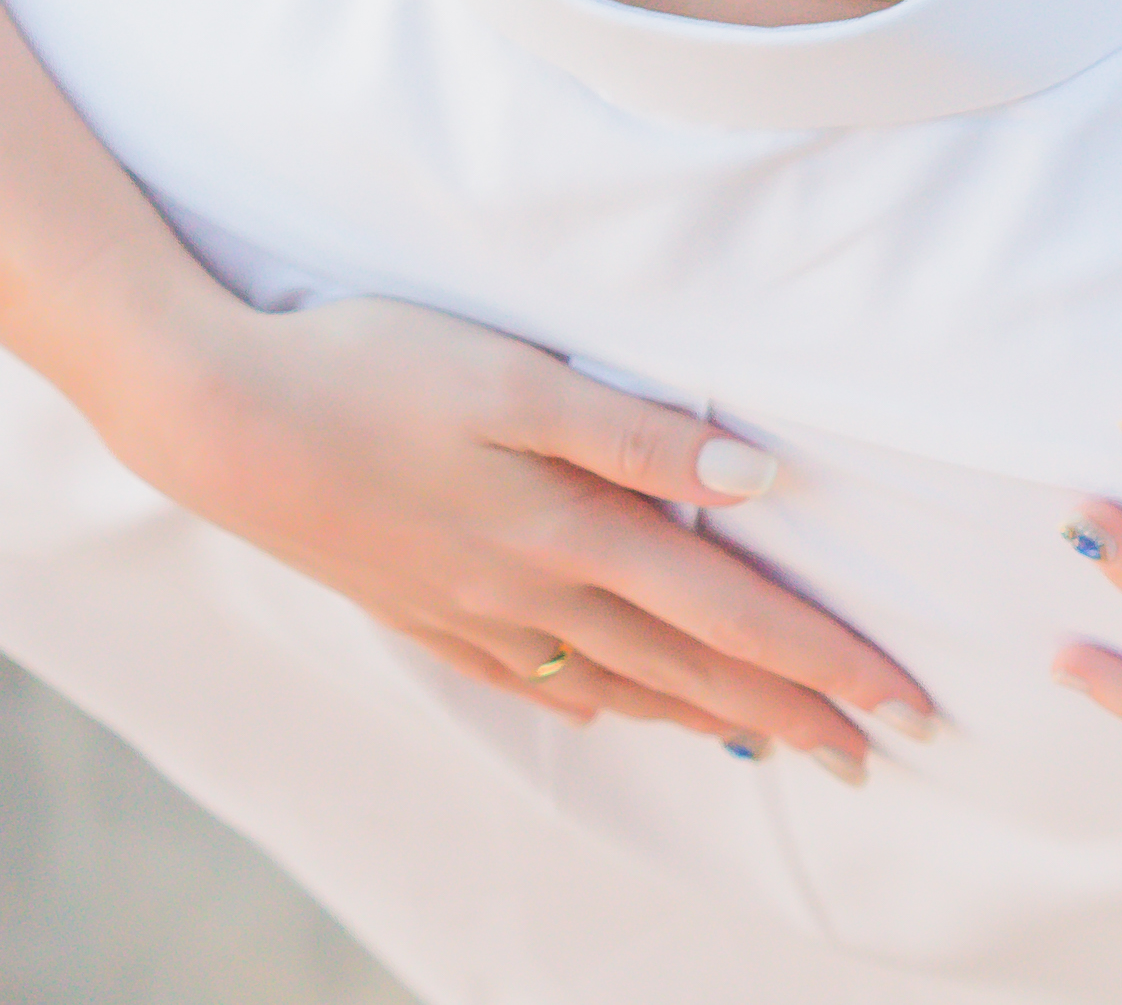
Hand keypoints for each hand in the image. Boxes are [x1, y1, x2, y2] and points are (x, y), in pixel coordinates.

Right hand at [102, 292, 932, 770]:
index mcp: (575, 530)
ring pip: (617, 680)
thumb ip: (642, 431)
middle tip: (876, 753)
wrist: (215, 416)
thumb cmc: (375, 368)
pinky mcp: (417, 603)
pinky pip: (528, 674)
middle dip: (792, 711)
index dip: (825, 659)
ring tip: (775, 745)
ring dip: (706, 715)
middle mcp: (534, 587)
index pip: (735, 612)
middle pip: (691, 666)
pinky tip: (612, 712)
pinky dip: (590, 700)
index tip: (905, 704)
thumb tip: (761, 477)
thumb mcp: (519, 378)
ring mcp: (472, 606)